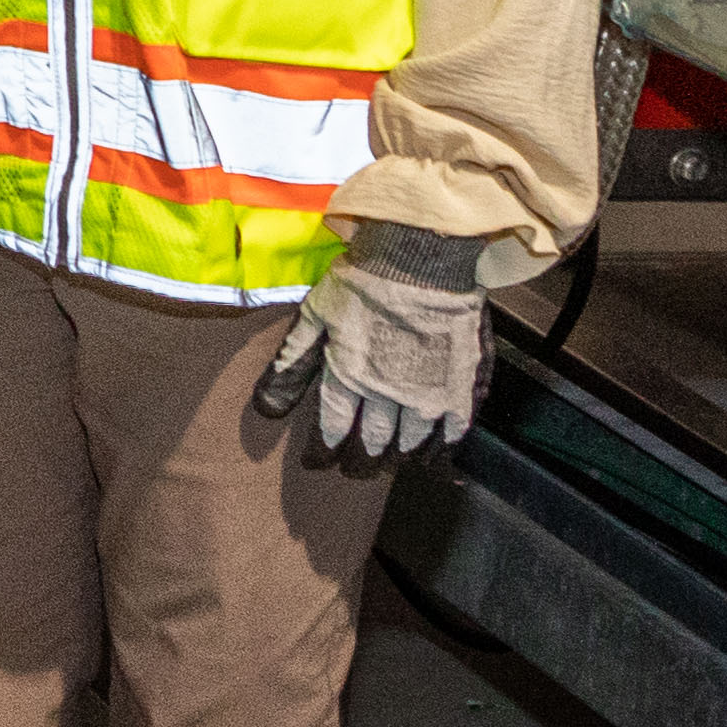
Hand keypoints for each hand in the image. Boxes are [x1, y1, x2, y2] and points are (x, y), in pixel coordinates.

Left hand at [256, 244, 490, 463]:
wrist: (422, 255)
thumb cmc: (365, 280)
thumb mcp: (315, 316)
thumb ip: (291, 364)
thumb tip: (265, 410)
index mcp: (349, 377)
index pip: (331, 430)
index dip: (322, 452)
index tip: (316, 463)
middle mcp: (388, 394)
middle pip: (371, 444)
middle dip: (358, 463)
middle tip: (352, 471)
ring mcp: (428, 392)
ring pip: (410, 444)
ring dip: (396, 459)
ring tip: (387, 465)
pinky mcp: (461, 383)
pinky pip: (453, 431)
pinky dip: (440, 448)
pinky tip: (433, 455)